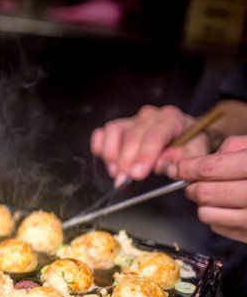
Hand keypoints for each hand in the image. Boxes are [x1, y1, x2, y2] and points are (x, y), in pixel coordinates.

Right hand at [90, 105, 211, 185]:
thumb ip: (183, 157)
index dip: (145, 155)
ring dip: (112, 155)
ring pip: (113, 131)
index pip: (155, 134)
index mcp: (171, 118)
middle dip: (126, 161)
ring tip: (117, 174)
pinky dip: (100, 148)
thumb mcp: (196, 153)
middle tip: (124, 181)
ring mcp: (131, 120)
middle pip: (132, 135)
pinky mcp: (118, 127)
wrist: (185, 138)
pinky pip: (102, 133)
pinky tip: (109, 163)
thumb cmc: (189, 146)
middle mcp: (149, 116)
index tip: (137, 174)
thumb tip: (163, 164)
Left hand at [171, 135, 246, 241]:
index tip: (178, 168)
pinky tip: (230, 208)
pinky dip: (218, 218)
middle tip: (193, 183)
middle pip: (205, 194)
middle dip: (192, 187)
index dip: (188, 168)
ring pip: (207, 214)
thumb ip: (230, 149)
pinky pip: (220, 228)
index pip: (211, 169)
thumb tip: (197, 164)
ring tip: (215, 196)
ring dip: (204, 204)